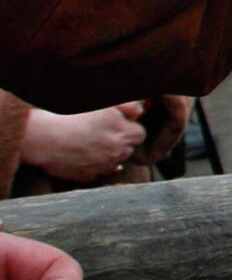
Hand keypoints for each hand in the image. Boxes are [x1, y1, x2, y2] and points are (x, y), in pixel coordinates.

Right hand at [20, 103, 147, 183]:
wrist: (42, 137)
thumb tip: (140, 112)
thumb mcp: (103, 103)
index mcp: (122, 133)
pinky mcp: (87, 177)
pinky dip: (92, 166)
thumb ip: (128, 106)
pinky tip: (80, 155)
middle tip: (101, 133)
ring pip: (113, 162)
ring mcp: (102, 167)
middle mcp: (116, 152)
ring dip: (108, 155)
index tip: (118, 124)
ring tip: (89, 143)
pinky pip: (96, 173)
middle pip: (128, 149)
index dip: (129, 128)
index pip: (140, 134)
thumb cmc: (71, 115)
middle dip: (120, 142)